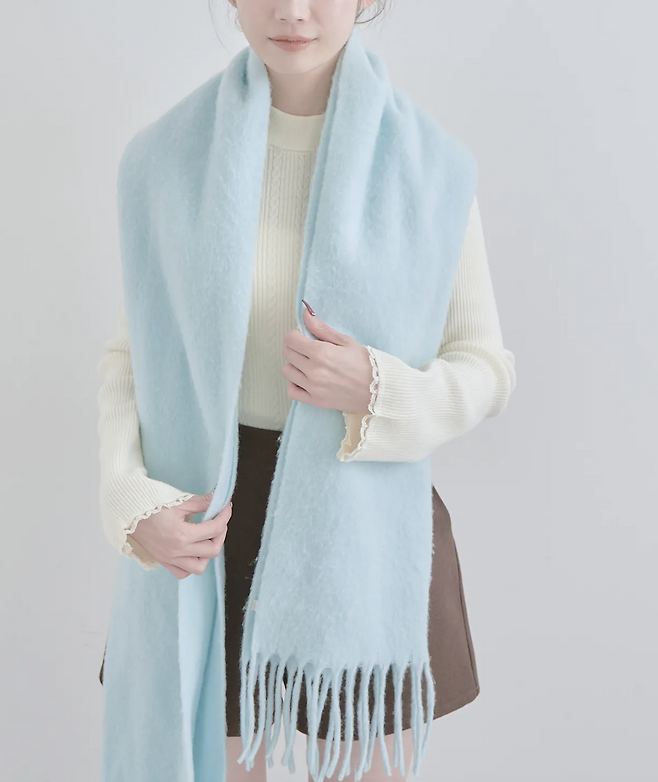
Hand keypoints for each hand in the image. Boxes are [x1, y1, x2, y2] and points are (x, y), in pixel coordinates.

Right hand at [127, 491, 232, 578]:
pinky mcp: (163, 562)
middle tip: (219, 521)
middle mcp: (177, 551)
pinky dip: (192, 564)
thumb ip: (202, 503)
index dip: (224, 515)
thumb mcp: (179, 502)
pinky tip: (194, 550)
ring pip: (199, 567)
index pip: (214, 528)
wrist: (127, 514)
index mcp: (182, 535)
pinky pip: (183, 572)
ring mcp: (170, 559)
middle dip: (221, 534)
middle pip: (212, 550)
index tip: (226, 506)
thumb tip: (218, 498)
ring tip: (207, 538)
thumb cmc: (150, 505)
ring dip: (208, 554)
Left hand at [281, 301, 372, 415]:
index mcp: (321, 352)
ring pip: (287, 371)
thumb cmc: (365, 364)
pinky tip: (305, 380)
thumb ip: (322, 329)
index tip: (303, 336)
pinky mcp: (315, 400)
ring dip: (294, 365)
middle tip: (307, 349)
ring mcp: (313, 387)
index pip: (291, 339)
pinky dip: (295, 384)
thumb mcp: (346, 341)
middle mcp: (313, 370)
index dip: (295, 334)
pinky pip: (292, 391)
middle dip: (295, 347)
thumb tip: (306, 315)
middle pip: (287, 353)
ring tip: (307, 364)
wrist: (378, 390)